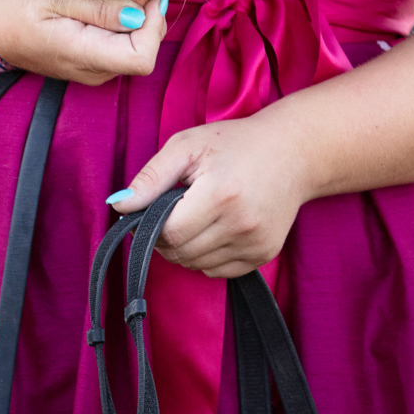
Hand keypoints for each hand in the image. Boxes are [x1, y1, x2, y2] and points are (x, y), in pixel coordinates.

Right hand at [0, 0, 167, 86]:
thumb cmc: (19, 9)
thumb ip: (98, 7)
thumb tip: (139, 14)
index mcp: (83, 55)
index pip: (142, 58)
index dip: (152, 25)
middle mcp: (94, 72)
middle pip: (146, 51)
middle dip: (149, 18)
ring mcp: (96, 72)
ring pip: (139, 49)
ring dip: (139, 20)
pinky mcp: (96, 66)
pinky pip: (125, 48)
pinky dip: (127, 26)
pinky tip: (109, 7)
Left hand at [108, 110, 311, 276]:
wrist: (293, 153)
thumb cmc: (234, 143)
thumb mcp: (188, 145)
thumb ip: (151, 177)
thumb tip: (119, 206)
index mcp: (220, 194)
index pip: (170, 234)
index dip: (154, 226)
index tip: (157, 208)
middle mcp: (241, 224)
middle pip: (182, 254)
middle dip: (167, 237)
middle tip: (174, 210)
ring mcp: (256, 243)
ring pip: (198, 266)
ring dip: (186, 248)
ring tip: (197, 215)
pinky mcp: (264, 254)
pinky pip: (219, 270)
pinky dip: (207, 255)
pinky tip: (215, 227)